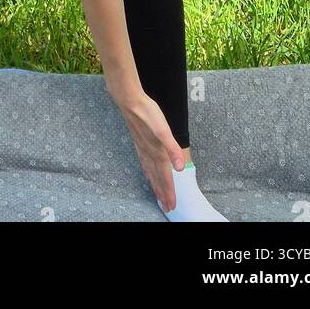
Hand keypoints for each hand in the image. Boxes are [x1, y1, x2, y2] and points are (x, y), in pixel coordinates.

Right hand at [111, 86, 186, 211]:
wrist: (129, 100)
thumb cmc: (147, 113)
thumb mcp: (163, 129)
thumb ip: (172, 148)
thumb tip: (180, 168)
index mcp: (157, 152)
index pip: (165, 177)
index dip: (170, 192)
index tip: (172, 206)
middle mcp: (149, 153)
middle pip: (157, 178)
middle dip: (162, 193)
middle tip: (166, 207)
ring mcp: (142, 148)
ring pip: (150, 171)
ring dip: (155, 185)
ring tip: (157, 195)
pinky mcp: (138, 141)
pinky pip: (143, 162)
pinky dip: (147, 172)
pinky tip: (147, 172)